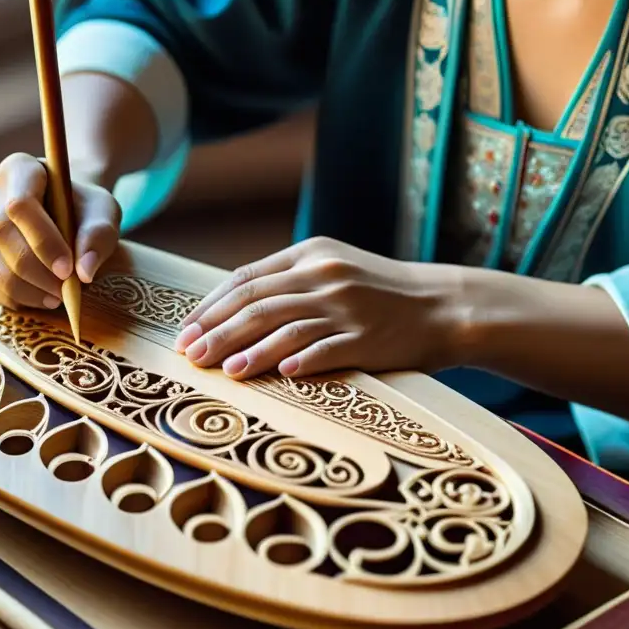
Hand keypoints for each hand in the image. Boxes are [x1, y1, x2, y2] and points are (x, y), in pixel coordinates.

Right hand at [0, 153, 121, 308]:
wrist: (63, 213)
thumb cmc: (82, 208)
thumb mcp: (103, 212)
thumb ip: (99, 235)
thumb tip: (84, 272)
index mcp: (19, 168)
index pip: (20, 204)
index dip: (43, 241)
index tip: (68, 270)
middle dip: (33, 270)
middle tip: (64, 291)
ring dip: (23, 288)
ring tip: (56, 297)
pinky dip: (13, 297)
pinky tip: (40, 298)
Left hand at [173, 237, 464, 378]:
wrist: (442, 305)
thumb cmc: (377, 292)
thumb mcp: (331, 268)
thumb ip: (286, 281)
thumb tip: (230, 308)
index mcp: (310, 254)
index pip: (246, 279)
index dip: (211, 306)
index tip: (185, 330)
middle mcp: (325, 276)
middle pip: (257, 303)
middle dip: (217, 330)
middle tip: (189, 354)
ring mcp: (347, 307)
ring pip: (285, 327)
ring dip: (248, 349)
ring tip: (221, 368)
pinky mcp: (368, 338)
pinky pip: (327, 350)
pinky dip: (301, 361)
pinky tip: (278, 374)